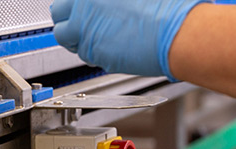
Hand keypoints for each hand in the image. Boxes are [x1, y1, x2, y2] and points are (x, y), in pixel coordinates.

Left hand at [50, 0, 210, 79]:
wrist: (176, 32)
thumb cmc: (167, 8)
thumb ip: (113, 0)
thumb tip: (112, 3)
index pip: (68, 0)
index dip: (76, 6)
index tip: (82, 11)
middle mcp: (84, 6)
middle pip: (58, 14)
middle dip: (67, 20)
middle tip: (80, 24)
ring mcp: (87, 29)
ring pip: (67, 38)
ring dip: (79, 39)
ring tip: (98, 38)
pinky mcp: (96, 52)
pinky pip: (86, 55)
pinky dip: (94, 54)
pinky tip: (111, 49)